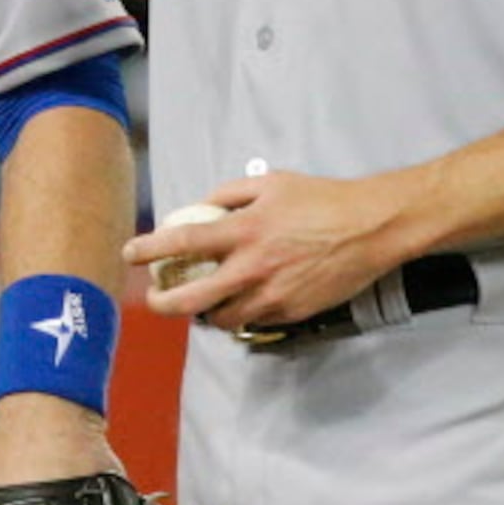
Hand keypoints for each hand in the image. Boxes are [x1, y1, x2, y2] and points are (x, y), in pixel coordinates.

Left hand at [126, 169, 425, 333]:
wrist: (372, 228)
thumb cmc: (322, 199)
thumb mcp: (271, 183)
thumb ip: (230, 194)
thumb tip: (200, 207)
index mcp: (245, 231)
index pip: (183, 243)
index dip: (150, 249)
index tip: (130, 254)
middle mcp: (254, 268)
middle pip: (192, 298)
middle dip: (164, 303)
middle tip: (155, 298)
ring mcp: (273, 295)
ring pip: (222, 318)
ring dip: (204, 313)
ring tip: (199, 302)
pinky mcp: (293, 313)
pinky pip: (254, 321)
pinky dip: (240, 315)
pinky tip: (239, 303)